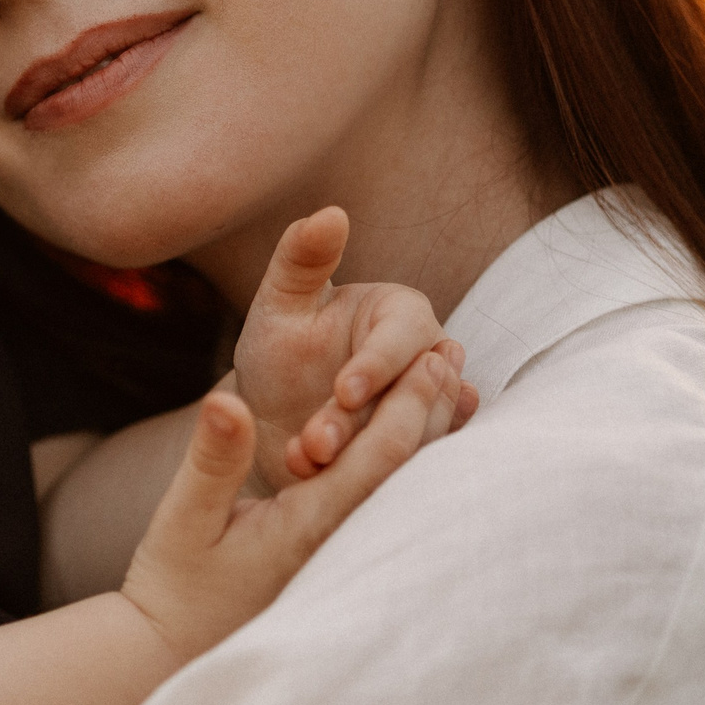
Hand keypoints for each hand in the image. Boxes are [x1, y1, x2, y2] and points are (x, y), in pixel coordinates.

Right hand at [117, 349, 460, 664]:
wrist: (173, 654)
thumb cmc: (173, 586)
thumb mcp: (183, 517)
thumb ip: (211, 459)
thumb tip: (228, 399)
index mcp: (308, 526)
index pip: (377, 459)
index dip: (408, 404)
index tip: (428, 356)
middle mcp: (340, 544)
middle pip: (407, 471)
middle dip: (433, 409)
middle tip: (451, 352)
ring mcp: (344, 557)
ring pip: (403, 490)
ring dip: (429, 433)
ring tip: (450, 383)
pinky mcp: (337, 561)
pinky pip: (386, 506)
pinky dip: (409, 464)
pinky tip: (420, 437)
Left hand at [231, 207, 478, 488]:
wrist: (272, 423)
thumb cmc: (280, 351)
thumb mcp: (279, 304)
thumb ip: (301, 259)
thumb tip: (331, 211)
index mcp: (404, 315)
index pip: (404, 337)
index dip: (376, 365)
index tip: (342, 390)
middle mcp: (431, 363)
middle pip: (415, 394)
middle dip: (364, 421)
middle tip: (314, 444)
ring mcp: (430, 414)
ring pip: (416, 438)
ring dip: (367, 457)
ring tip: (306, 464)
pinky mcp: (419, 458)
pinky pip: (411, 474)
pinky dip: (375, 484)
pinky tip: (340, 492)